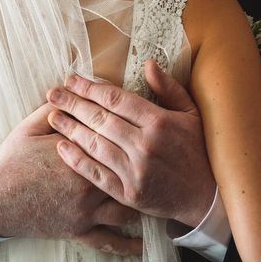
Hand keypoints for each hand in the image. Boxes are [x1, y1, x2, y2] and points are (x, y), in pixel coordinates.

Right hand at [0, 104, 141, 255]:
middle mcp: (88, 183)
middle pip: (126, 169)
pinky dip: (129, 244)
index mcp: (78, 154)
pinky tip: (144, 242)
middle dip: (143, 160)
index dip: (128, 126)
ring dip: (142, 198)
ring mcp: (86, 211)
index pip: (112, 136)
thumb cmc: (11, 160)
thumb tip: (73, 92)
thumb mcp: (30, 127)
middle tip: (160, 152)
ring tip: (156, 189)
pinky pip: (110, 241)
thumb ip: (55, 109)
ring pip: (127, 206)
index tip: (140, 120)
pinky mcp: (79, 231)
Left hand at [48, 60, 215, 227]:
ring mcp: (136, 171)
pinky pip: (96, 174)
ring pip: (94, 144)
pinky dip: (76, 160)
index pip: (115, 99)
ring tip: (52, 116)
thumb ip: (168, 88)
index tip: (71, 80)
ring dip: (69, 128)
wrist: (208, 198)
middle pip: (99, 119)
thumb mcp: (190, 114)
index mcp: (159, 122)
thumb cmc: (197, 150)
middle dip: (72, 103)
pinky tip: (61, 147)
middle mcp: (145, 145)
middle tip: (52, 93)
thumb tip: (148, 63)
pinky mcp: (128, 193)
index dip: (89, 87)